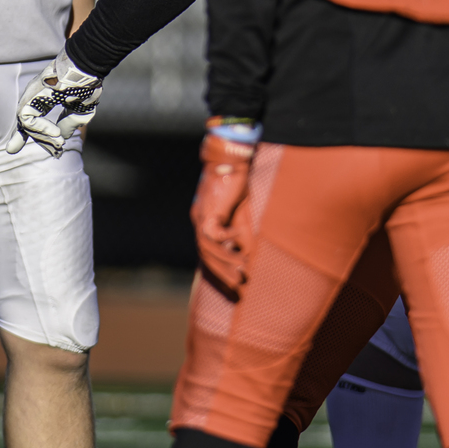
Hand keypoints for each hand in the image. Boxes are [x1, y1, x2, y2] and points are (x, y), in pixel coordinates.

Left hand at [6, 49, 102, 156]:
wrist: (83, 70)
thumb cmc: (84, 87)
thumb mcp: (79, 111)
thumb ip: (68, 125)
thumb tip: (59, 139)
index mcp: (44, 98)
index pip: (32, 118)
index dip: (35, 133)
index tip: (23, 148)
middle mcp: (34, 97)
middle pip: (26, 123)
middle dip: (38, 140)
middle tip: (56, 153)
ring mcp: (30, 96)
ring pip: (26, 124)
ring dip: (44, 137)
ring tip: (59, 144)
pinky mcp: (29, 97)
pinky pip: (27, 120)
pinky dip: (41, 129)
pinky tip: (55, 134)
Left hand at [191, 126, 256, 294]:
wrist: (231, 159)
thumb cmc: (237, 185)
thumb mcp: (242, 215)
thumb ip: (242, 234)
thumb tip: (248, 254)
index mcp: (205, 223)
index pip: (208, 253)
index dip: (220, 270)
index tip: (234, 285)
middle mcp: (199, 221)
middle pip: (206, 255)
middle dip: (222, 273)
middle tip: (238, 288)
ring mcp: (201, 216)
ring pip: (207, 248)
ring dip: (225, 260)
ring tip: (242, 271)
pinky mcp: (208, 210)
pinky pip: (212, 233)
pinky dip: (225, 240)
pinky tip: (237, 241)